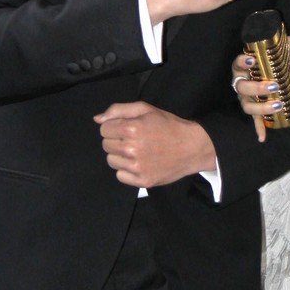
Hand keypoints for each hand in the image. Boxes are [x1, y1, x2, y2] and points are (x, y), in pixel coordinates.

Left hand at [94, 101, 215, 187]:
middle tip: (134, 139)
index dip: (114, 127)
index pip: (104, 129)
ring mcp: (137, 167)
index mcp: (131, 128)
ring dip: (120, 156)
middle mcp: (132, 148)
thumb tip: (97, 119)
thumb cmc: (168, 126)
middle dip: (117, 140)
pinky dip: (126, 170)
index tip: (127, 128)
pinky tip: (140, 163)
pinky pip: (120, 175)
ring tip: (137, 151)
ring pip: (111, 161)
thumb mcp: (146, 109)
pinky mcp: (142, 180)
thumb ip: (119, 110)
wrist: (192, 147)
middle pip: (106, 145)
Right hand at [231, 35, 289, 143]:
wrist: (275, 66)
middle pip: (242, 87)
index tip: (252, 60)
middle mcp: (241, 82)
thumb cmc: (275, 56)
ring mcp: (246, 97)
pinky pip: (254, 120)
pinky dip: (258, 128)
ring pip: (247, 105)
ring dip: (260, 107)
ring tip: (277, 106)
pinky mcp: (254, 108)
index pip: (237, 63)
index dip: (242, 62)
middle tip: (274, 86)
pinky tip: (263, 137)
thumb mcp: (284, 46)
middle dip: (257, 88)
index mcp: (244, 67)